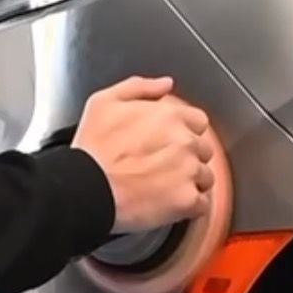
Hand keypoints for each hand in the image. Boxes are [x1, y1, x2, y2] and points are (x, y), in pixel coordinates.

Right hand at [71, 76, 215, 233]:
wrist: (86, 188)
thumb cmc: (92, 150)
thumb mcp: (104, 102)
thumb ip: (139, 87)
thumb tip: (165, 84)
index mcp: (169, 116)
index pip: (198, 121)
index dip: (185, 133)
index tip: (171, 144)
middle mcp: (184, 141)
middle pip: (203, 150)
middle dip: (188, 159)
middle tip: (163, 169)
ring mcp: (188, 171)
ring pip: (205, 178)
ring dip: (190, 184)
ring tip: (163, 189)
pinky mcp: (186, 200)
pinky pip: (202, 205)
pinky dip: (190, 208)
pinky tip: (171, 205)